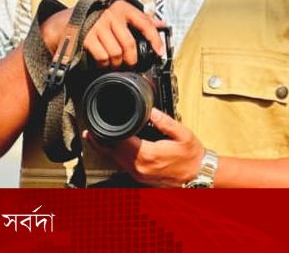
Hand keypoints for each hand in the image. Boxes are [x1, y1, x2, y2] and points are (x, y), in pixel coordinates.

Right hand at [82, 0, 166, 66]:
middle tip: (130, 63)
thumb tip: (161, 24)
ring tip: (115, 62)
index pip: (145, 23)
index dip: (155, 39)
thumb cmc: (98, 16)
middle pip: (129, 44)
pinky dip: (104, 63)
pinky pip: (102, 57)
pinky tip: (103, 61)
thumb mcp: (120, 12)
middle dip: (131, 59)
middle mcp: (111, 14)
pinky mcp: (87, 36)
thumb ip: (140, 18)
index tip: (159, 51)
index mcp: (123, 7)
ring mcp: (98, 25)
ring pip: (116, 53)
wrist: (69, 19)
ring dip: (116, 63)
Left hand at [86, 109, 204, 187]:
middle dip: (101, 141)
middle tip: (90, 131)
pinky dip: (115, 157)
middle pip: (114, 153)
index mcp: (148, 154)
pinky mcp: (141, 178)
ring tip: (95, 139)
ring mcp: (140, 174)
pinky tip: (113, 149)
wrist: (198, 175)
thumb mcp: (183, 134)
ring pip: (116, 161)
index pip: (121, 141)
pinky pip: (123, 166)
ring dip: (105, 150)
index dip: (109, 131)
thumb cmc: (192, 156)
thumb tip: (151, 111)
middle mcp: (140, 167)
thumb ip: (165, 121)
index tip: (100, 123)